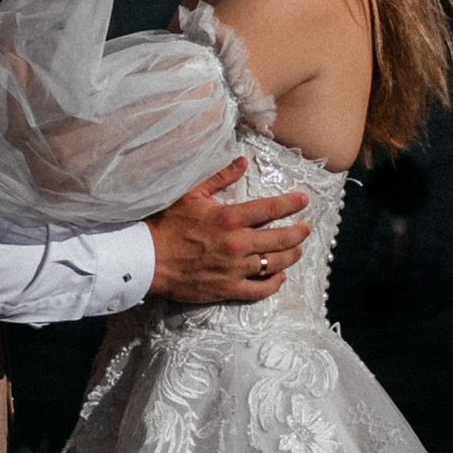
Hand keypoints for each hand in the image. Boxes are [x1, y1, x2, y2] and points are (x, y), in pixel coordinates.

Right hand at [146, 158, 311, 304]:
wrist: (147, 259)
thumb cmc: (166, 224)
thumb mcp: (191, 193)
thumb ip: (220, 177)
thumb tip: (242, 162)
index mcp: (230, 218)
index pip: (271, 208)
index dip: (292, 203)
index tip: (304, 200)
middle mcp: (238, 244)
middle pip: (281, 238)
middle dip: (299, 232)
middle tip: (306, 228)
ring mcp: (235, 269)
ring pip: (274, 264)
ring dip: (291, 256)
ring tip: (297, 251)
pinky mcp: (228, 288)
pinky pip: (259, 289)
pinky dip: (273, 284)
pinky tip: (280, 278)